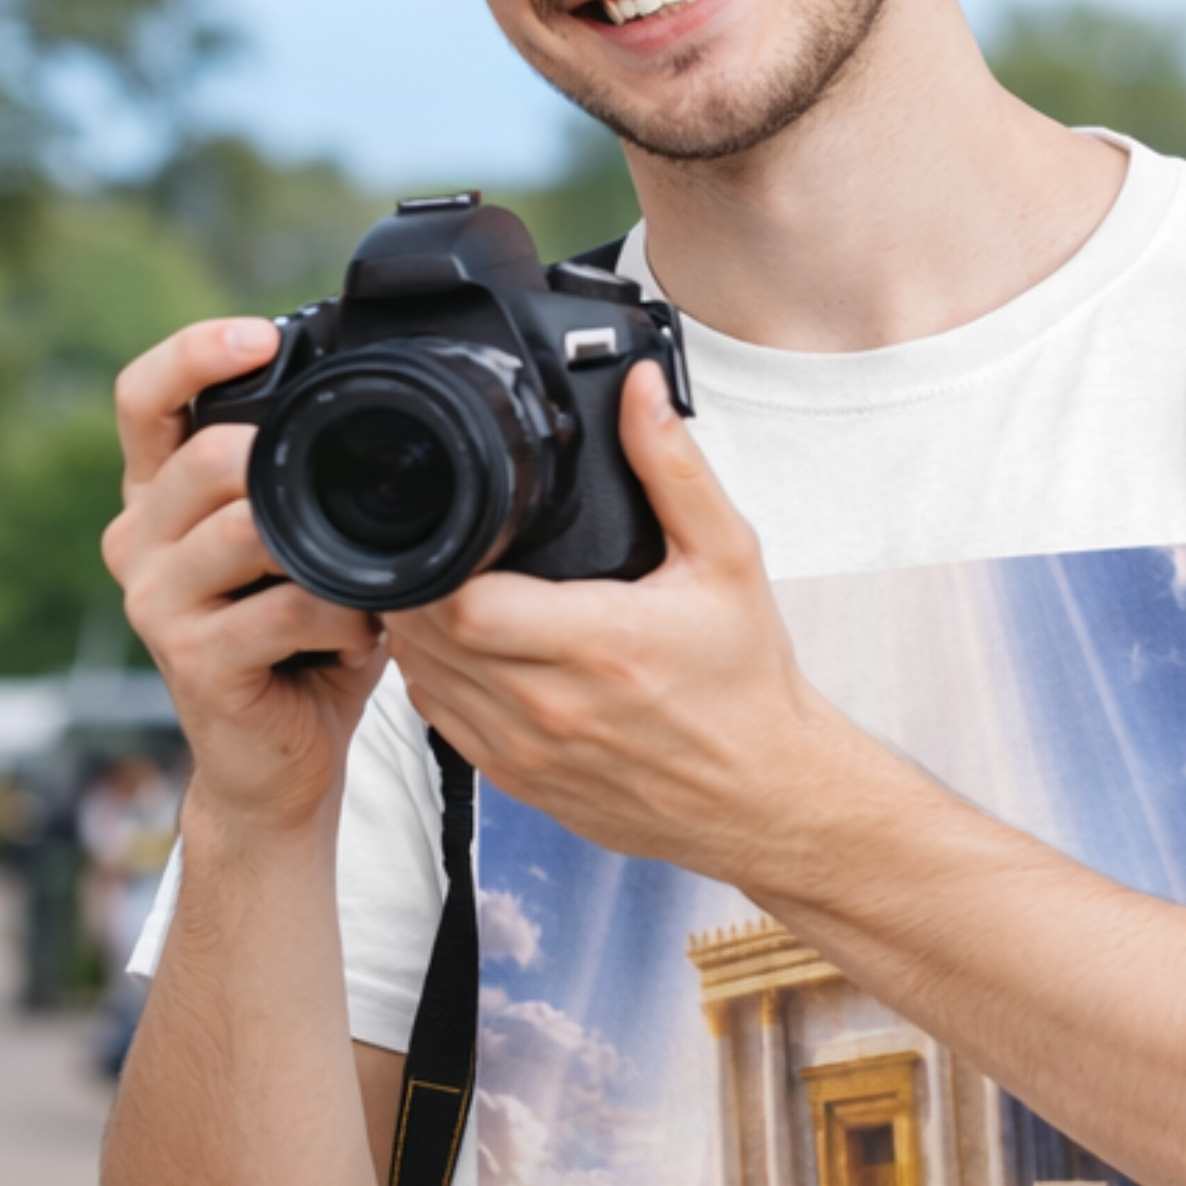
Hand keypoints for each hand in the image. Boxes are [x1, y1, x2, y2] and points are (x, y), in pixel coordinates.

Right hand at [103, 319, 388, 832]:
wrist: (281, 766)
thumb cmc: (303, 645)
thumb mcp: (303, 546)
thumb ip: (308, 483)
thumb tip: (375, 408)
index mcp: (159, 499)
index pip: (141, 398)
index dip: (191, 354)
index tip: (259, 335)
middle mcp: (138, 541)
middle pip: (206, 456)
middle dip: (290, 468)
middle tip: (352, 505)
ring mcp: (154, 602)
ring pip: (247, 528)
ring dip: (332, 553)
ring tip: (364, 586)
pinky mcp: (190, 659)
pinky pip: (283, 606)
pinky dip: (342, 616)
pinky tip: (357, 636)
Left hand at [385, 361, 849, 883]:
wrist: (764, 795)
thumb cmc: (747, 684)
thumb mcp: (726, 559)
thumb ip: (673, 468)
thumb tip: (639, 390)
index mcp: (599, 644)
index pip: (463, 603)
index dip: (435, 558)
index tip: (452, 523)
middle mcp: (553, 707)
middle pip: (429, 635)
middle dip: (421, 584)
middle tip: (442, 545)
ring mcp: (529, 753)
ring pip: (425, 680)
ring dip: (423, 632)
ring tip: (449, 589)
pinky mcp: (521, 784)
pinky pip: (443, 724)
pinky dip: (439, 680)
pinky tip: (468, 648)